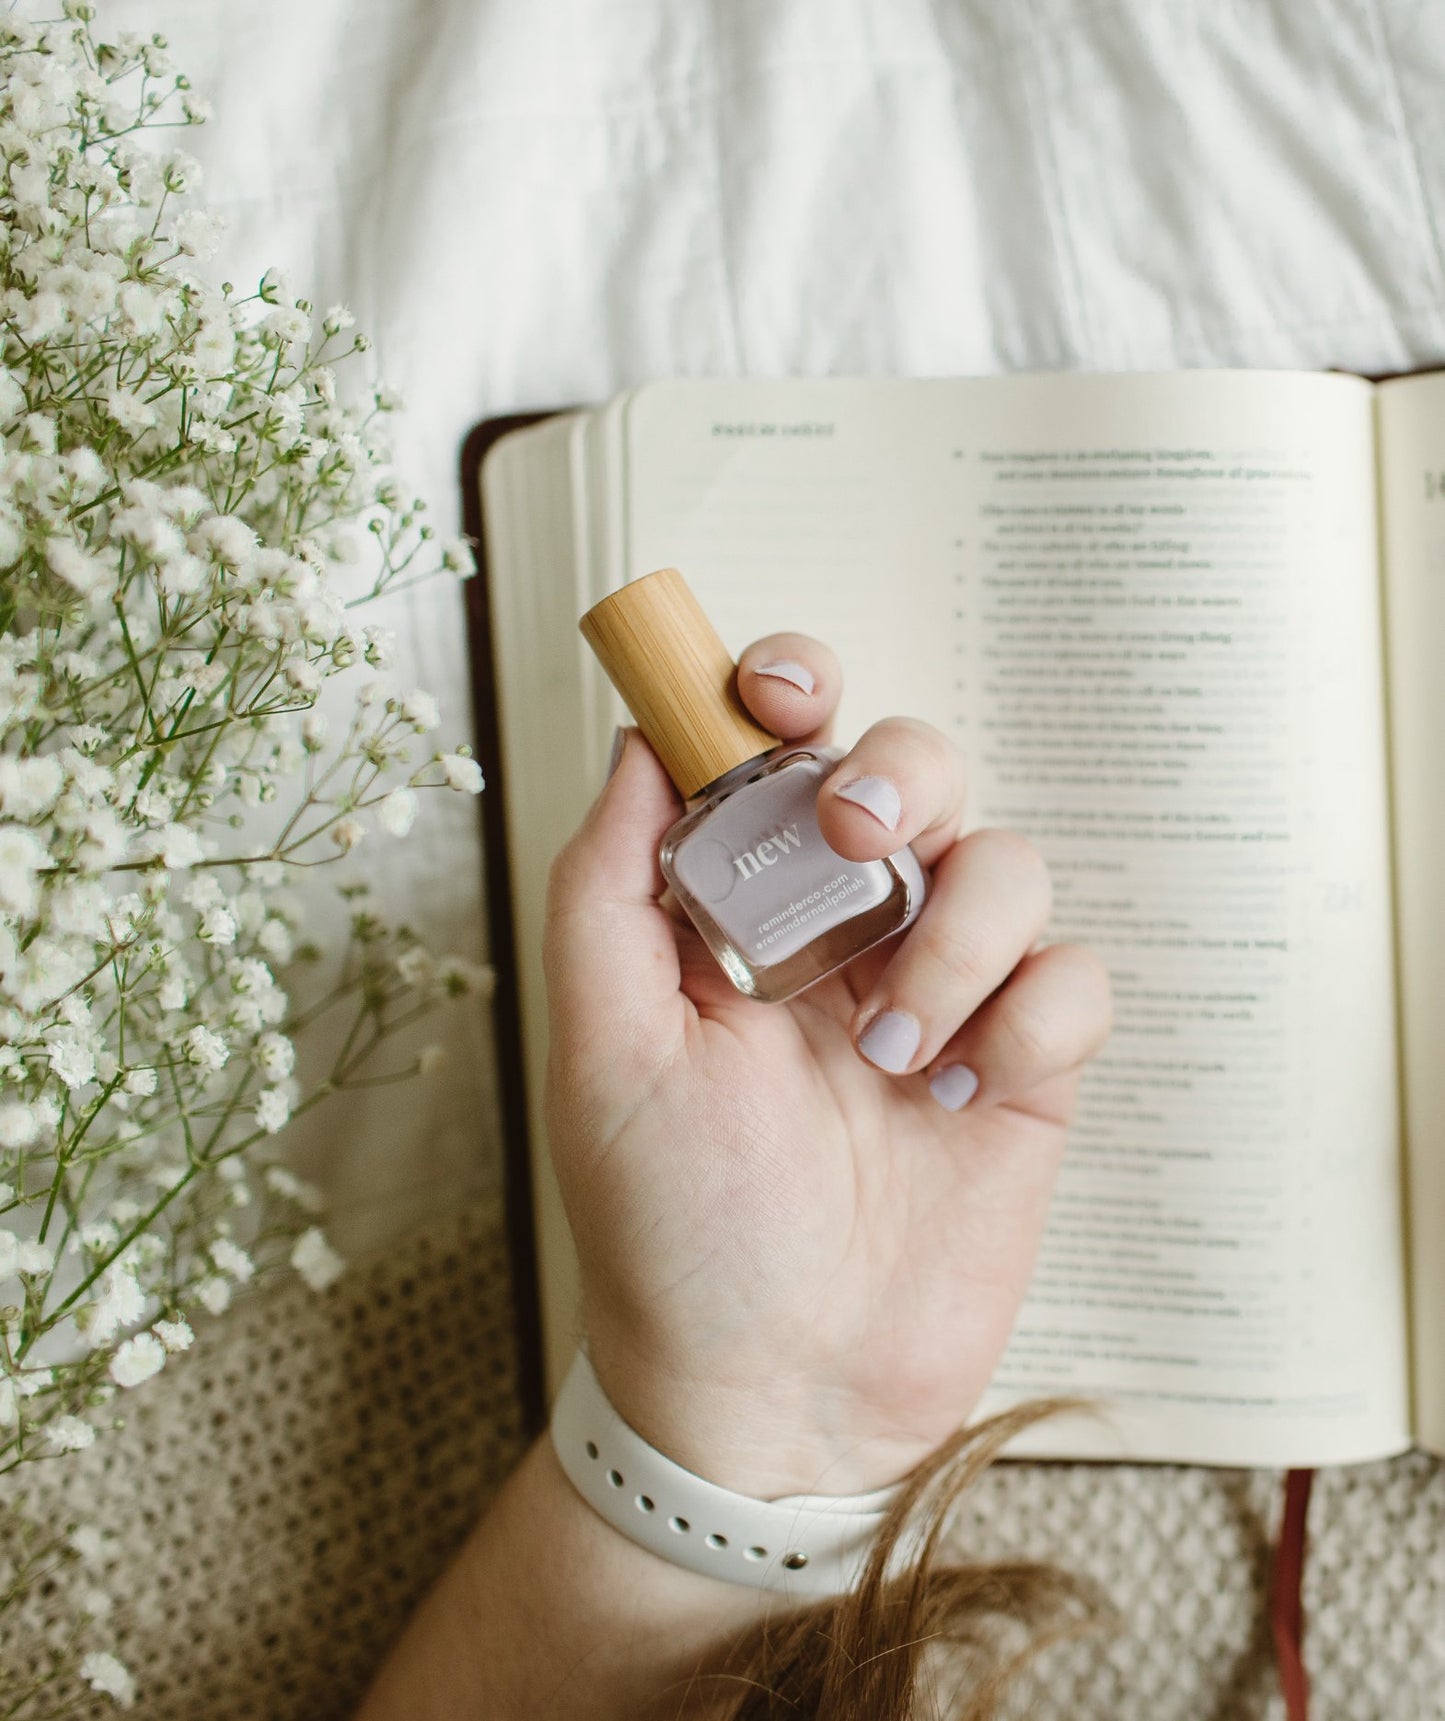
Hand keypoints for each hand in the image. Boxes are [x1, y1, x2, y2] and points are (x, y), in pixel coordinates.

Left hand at [543, 635, 1111, 1500]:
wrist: (776, 1394)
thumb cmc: (671, 1229)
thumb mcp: (604, 1054)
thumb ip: (606, 890)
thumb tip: (637, 744)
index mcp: (743, 917)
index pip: (781, 755)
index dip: (791, 688)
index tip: (781, 694)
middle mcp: (848, 937)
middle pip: (916, 768)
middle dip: (901, 772)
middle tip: (861, 839)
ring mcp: (942, 997)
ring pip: (1007, 860)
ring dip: (959, 936)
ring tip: (898, 1054)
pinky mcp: (1025, 1068)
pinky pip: (1074, 976)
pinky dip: (1033, 1017)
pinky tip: (966, 1093)